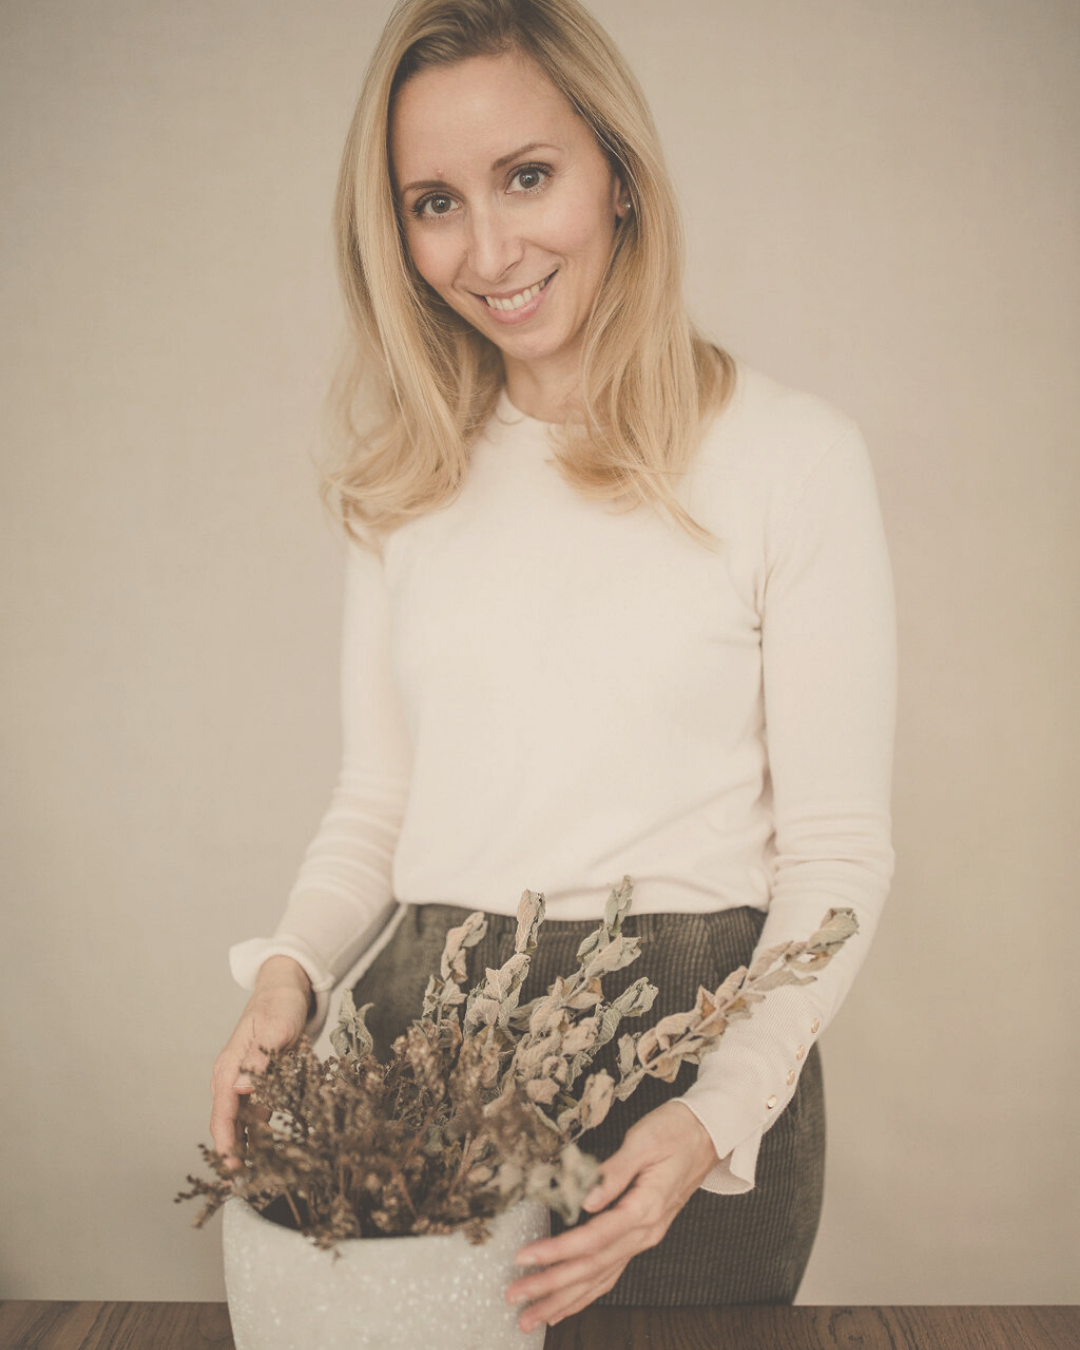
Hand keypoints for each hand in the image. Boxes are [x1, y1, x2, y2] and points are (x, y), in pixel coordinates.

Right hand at [209, 956, 311, 1166]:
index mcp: (228, 1066)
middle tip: (241, 1183)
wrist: (285, 990)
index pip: (223, 1111)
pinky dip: (259, 1134)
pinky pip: (257, 1114)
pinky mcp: (261, 1084)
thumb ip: (259, 1059)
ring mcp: (245, 1082)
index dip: (225, 1140)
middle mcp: (232, 1078)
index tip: (230, 1165)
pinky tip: (268, 1153)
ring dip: (245, 1147)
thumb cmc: (279, 1005)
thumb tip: (241, 1089)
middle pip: (227, 1123)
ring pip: (241, 1122)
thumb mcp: (274, 1028)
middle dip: (232, 1152)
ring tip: (254, 1177)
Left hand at [505, 1099, 719, 1332]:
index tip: (526, 1257)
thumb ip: (615, 1172)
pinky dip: (587, 1293)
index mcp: (644, 1209)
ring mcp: (644, 1238)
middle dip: (551, 1287)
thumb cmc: (676, 1131)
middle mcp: (645, 1232)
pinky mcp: (641, 1235)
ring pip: (601, 1279)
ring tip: (532, 1316)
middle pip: (593, 1268)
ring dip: (565, 1300)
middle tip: (516, 1296)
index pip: (593, 1238)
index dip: (557, 1251)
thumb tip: (587, 1199)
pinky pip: (611, 1273)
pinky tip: (567, 1305)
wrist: (708, 1133)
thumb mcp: (644, 1141)